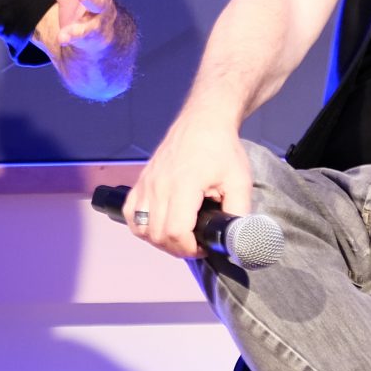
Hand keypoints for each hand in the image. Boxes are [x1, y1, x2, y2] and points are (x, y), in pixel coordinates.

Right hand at [126, 123, 252, 258]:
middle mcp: (159, 186)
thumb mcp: (240, 181)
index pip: (175, 231)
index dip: (189, 248)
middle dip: (177, 248)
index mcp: (184, 186)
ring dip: (158, 240)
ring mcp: (147, 183)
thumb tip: (236, 238)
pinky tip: (158, 225)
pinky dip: (141, 226)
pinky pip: (130, 213)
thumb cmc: (222, 149)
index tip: (203, 246)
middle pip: (157, 235)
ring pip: (140, 228)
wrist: (203, 122)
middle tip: (195, 244)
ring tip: (178, 236)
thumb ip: (238, 213)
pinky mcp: (141, 181)